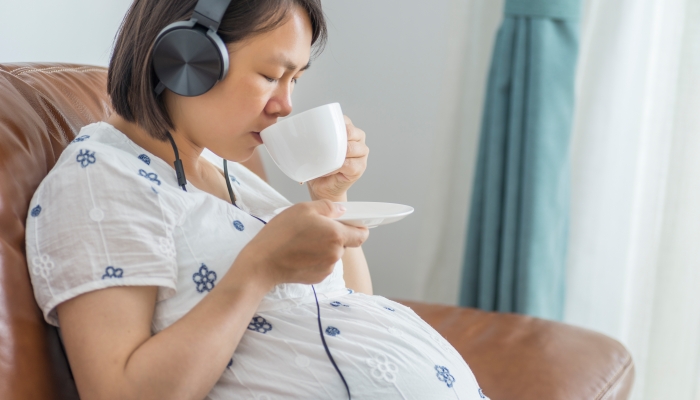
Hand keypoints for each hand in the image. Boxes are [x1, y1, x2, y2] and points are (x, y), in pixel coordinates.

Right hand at [235, 200, 368, 288]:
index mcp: (336, 235)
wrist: (263, 263)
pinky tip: (300, 253)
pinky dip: (316, 258)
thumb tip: (341, 211)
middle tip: (314, 228)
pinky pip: (323, 264)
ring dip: (324, 247)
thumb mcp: (303, 209)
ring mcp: (327, 268)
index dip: (358, 228)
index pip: (362, 235)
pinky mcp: (318, 278)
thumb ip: (327, 207)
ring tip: (303, 241)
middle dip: (334, 235)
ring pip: (333, 254)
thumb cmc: (281, 234)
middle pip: (345, 243)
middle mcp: (336, 254)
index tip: (350, 223)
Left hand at [307, 116, 368, 201]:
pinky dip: (338, 167)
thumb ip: (312, 138)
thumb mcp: (314, 148)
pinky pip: (349, 164)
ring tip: (326, 161)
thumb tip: (299, 133)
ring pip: (352, 148)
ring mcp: (361, 153)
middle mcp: (357, 139)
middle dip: (337, 138)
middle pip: (351, 132)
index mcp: (347, 129)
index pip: (344, 120)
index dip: (334, 123)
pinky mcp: (360, 168)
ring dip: (337, 154)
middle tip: (323, 147)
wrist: (322, 187)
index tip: (321, 130)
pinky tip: (329, 170)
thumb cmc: (318, 166)